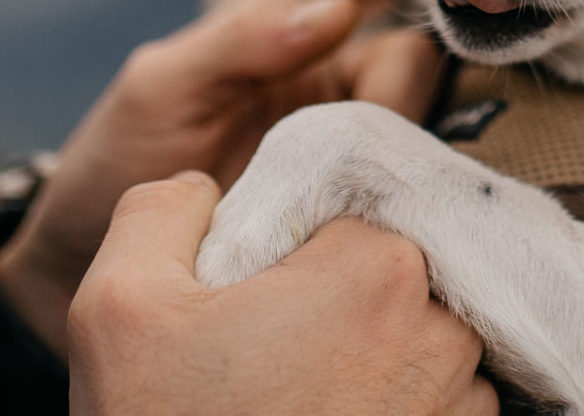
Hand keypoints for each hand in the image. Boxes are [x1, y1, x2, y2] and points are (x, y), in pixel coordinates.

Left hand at [0, 0, 444, 351]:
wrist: (83, 266)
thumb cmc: (115, 160)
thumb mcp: (160, 88)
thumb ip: (242, 42)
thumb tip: (338, 10)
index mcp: (285, 24)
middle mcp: (329, 79)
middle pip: (414, 56)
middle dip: (406, 85)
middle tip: (368, 132)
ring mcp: (343, 146)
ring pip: (421, 125)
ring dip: (407, 150)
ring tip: (363, 187)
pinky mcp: (350, 211)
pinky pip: (406, 192)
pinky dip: (408, 200)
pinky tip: (393, 223)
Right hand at [68, 173, 496, 415]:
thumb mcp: (119, 304)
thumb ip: (163, 209)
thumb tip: (207, 190)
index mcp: (378, 267)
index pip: (352, 206)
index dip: (296, 242)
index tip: (253, 291)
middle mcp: (445, 331)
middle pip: (393, 270)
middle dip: (336, 295)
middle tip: (264, 349)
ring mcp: (463, 404)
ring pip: (421, 334)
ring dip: (371, 352)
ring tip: (294, 396)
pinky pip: (440, 399)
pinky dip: (391, 404)